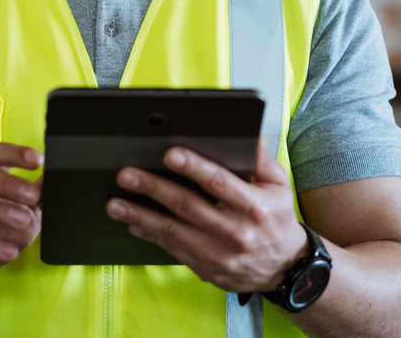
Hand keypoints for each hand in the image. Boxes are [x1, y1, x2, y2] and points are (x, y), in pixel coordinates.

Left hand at [108, 137, 308, 293]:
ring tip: (116, 204)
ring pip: (172, 231)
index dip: (193, 167)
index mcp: (254, 206)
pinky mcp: (206, 268)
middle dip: (153, 188)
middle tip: (127, 175)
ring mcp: (218, 254)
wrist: (284, 268)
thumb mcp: (279, 185)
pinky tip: (133, 224)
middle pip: (187, 206)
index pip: (219, 183)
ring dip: (140, 216)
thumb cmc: (278, 220)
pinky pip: (172, 249)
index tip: (169, 154)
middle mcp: (234, 231)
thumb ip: (261, 158)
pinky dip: (150, 235)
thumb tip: (248, 133)